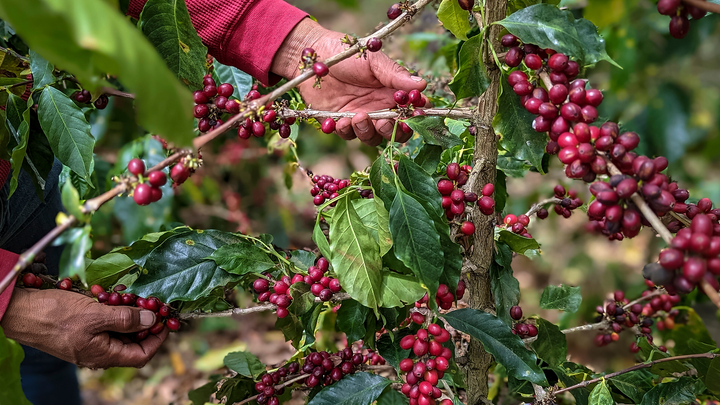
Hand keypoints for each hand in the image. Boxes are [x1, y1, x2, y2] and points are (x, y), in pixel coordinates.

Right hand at [1, 288, 167, 368]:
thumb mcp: (96, 315)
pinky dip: (110, 310)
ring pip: (117, 330)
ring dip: (126, 313)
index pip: (141, 355)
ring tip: (128, 296)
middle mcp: (97, 352)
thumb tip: (151, 320)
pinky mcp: (79, 331)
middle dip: (143, 322)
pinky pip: (102, 323)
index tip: (166, 321)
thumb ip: (126, 319)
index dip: (158, 339)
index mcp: (103, 355)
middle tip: (151, 303)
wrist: (20, 311)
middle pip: (131, 342)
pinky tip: (108, 296)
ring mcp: (88, 342)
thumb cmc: (55, 315)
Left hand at [272, 19, 426, 145]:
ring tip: (359, 117)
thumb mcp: (373, 61)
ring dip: (368, 132)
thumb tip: (422, 84)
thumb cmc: (347, 54)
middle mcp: (378, 108)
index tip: (414, 114)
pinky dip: (346, 131)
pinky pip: (348, 136)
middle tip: (384, 121)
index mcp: (391, 93)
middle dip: (393, 131)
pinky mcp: (340, 122)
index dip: (415, 116)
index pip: (410, 111)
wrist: (314, 57)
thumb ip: (395, 75)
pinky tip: (341, 119)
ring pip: (372, 138)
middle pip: (395, 132)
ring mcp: (360, 117)